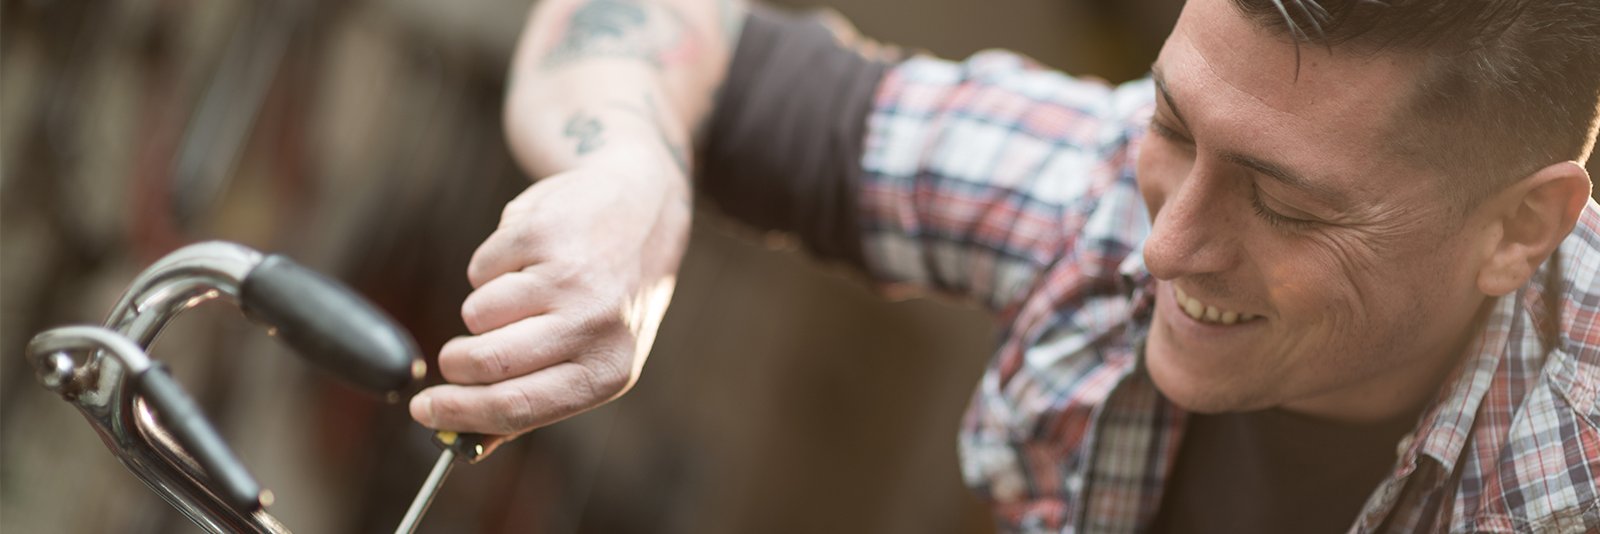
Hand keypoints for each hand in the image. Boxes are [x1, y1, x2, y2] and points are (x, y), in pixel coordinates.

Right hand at [409, 158, 688, 452]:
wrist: (644, 209)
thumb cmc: (608, 299)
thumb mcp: (595, 357)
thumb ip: (533, 401)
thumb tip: (462, 441)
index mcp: (607, 371)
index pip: (517, 407)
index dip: (459, 413)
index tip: (422, 411)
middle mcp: (592, 324)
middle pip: (487, 363)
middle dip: (455, 363)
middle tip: (454, 357)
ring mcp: (567, 275)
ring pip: (476, 313)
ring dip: (482, 310)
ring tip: (521, 295)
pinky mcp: (542, 232)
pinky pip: (480, 268)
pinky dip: (493, 268)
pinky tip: (530, 258)